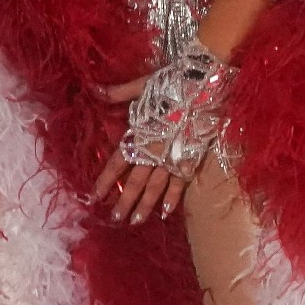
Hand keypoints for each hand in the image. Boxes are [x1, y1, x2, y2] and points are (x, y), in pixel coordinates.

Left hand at [92, 74, 186, 225]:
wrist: (209, 85)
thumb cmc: (175, 82)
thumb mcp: (143, 85)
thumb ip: (119, 92)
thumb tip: (95, 89)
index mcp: (140, 133)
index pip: (118, 161)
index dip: (106, 179)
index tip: (95, 195)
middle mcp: (155, 149)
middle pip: (135, 180)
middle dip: (124, 201)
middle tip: (114, 219)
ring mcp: (174, 156)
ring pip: (156, 186)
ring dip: (145, 205)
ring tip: (135, 222)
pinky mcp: (191, 158)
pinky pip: (181, 182)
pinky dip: (174, 197)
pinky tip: (166, 212)